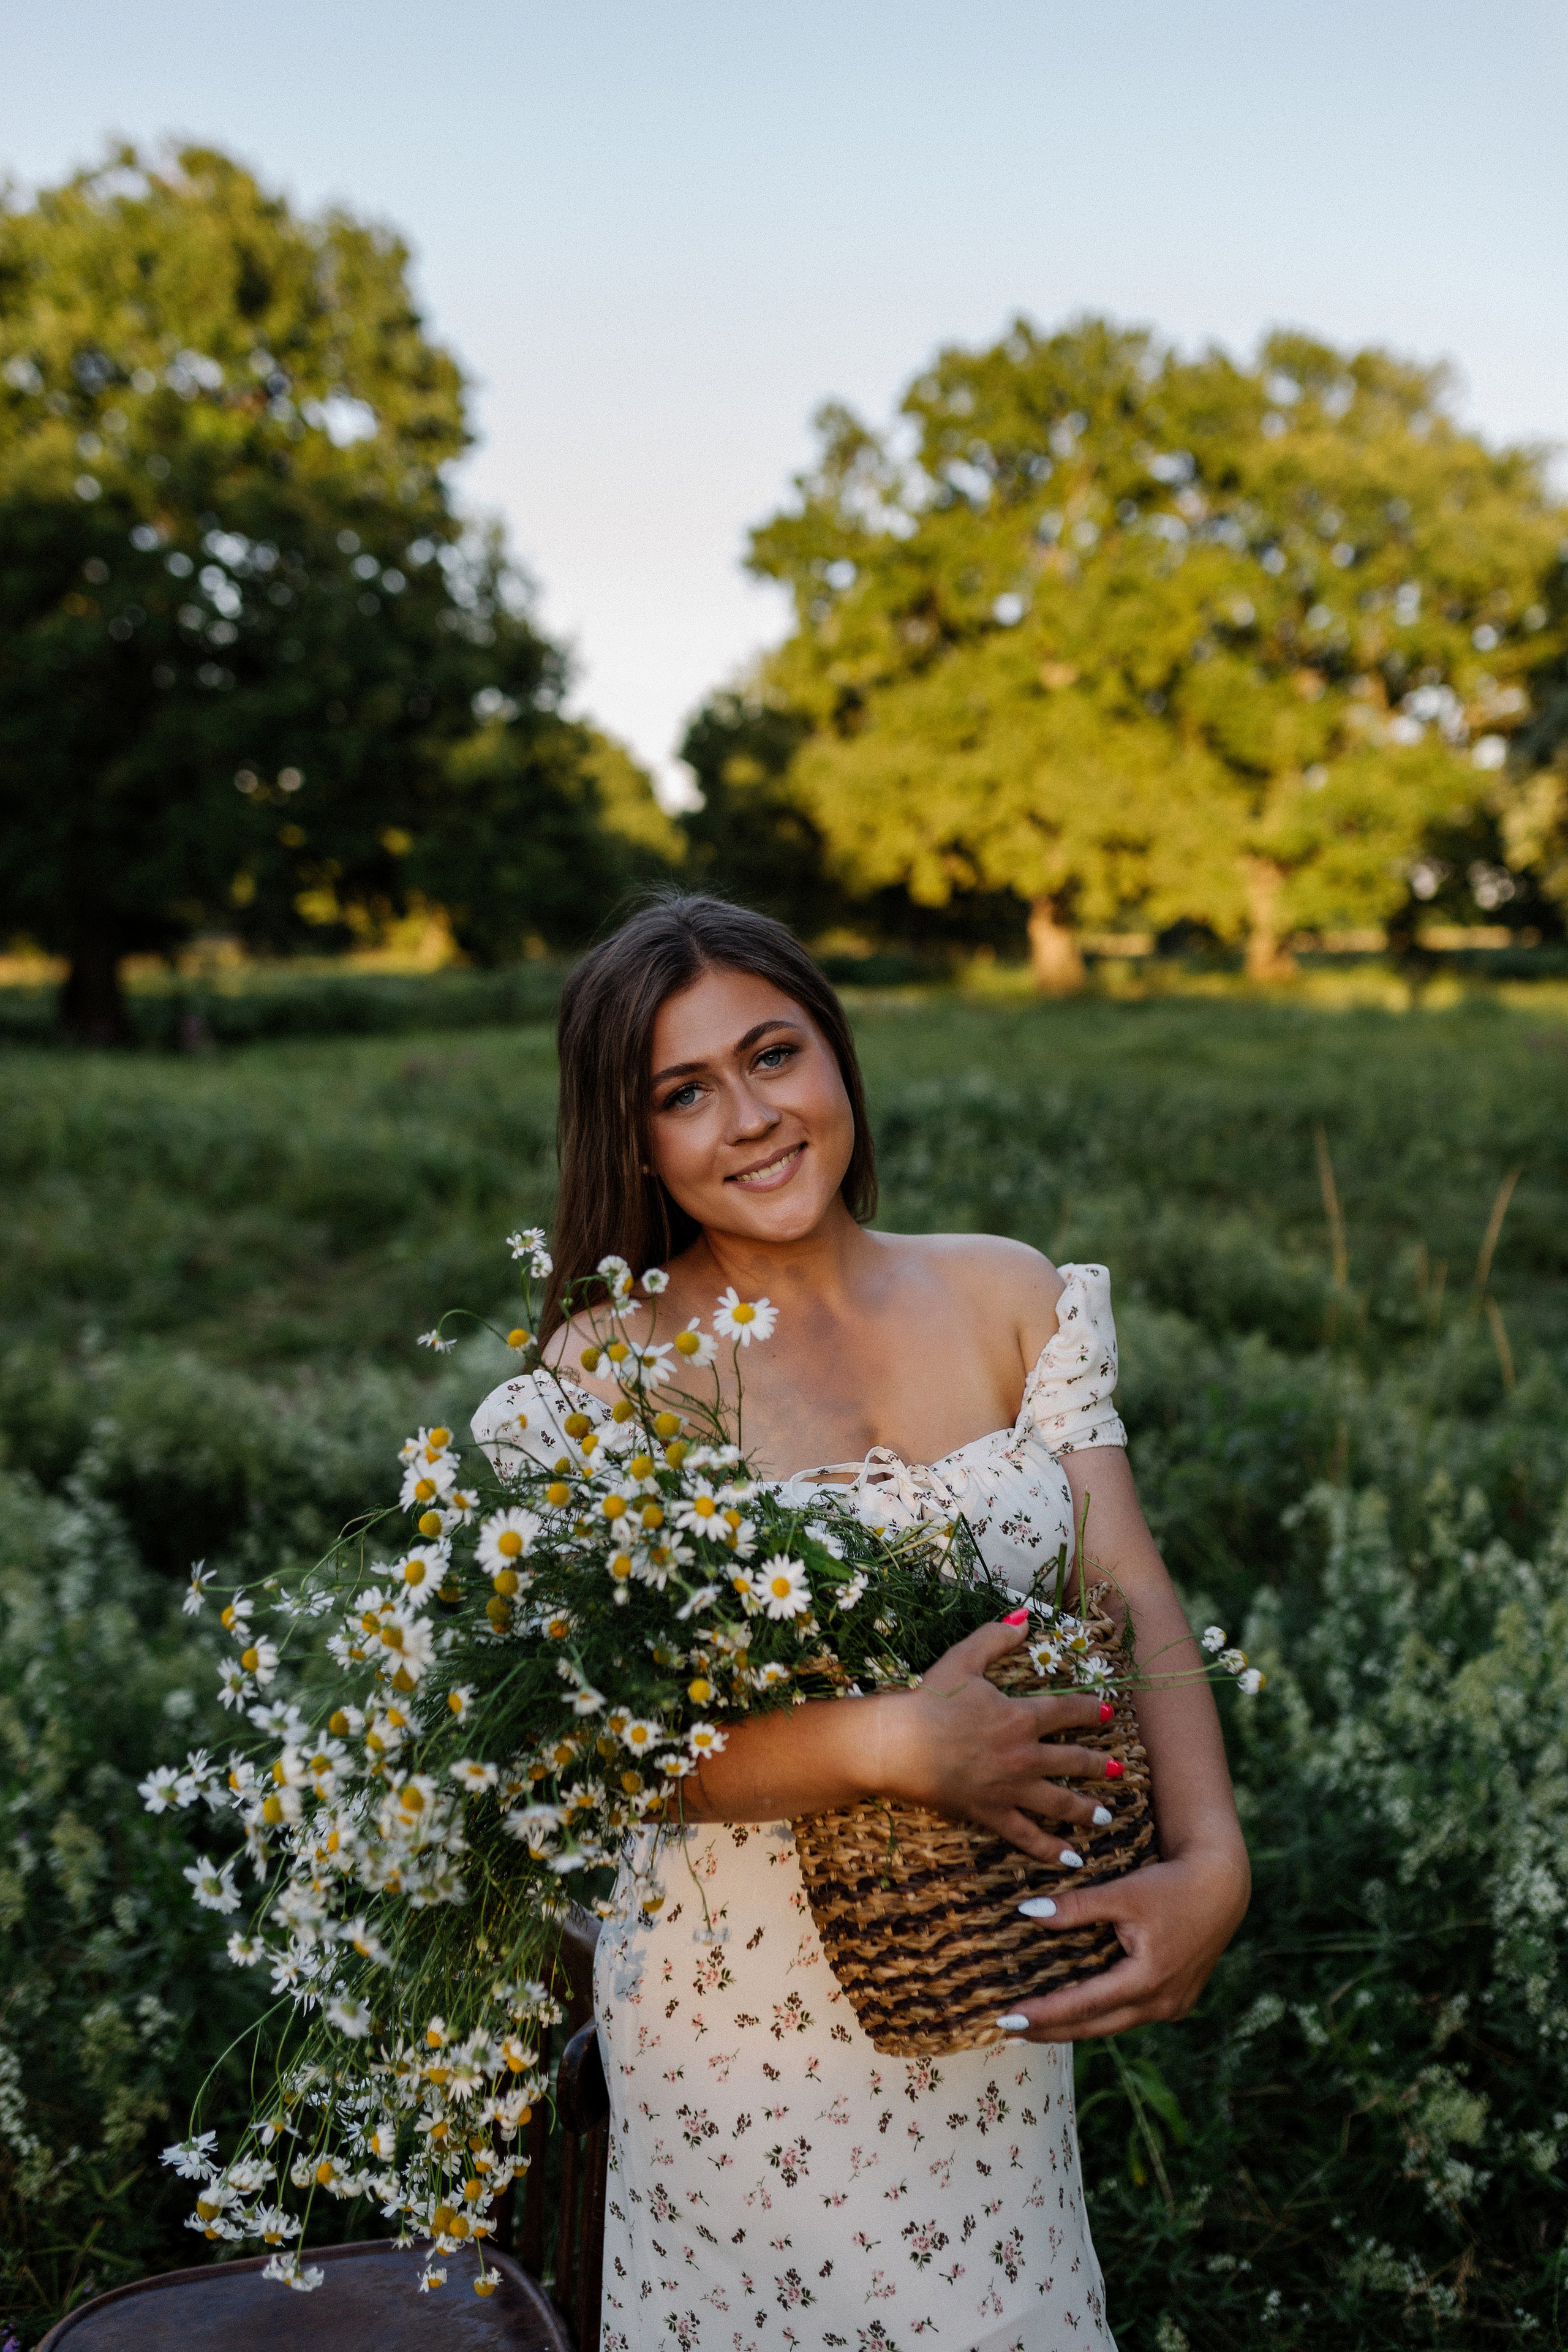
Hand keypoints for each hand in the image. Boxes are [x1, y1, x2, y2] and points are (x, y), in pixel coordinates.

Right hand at [870, 1617, 1114, 1865]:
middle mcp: (1024, 1755)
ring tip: (1106, 1817)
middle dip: (1098, 1764)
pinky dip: (1050, 1849)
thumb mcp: (963, 1658)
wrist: (899, 1744)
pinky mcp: (991, 1813)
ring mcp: (1010, 1789)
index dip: (1091, 1711)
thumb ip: (996, 1638)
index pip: (1067, 1712)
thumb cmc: (930, 1700)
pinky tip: (1071, 1859)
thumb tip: (1025, 1619)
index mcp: (1020, 1716)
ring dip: (1087, 1810)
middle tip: (1117, 1769)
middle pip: (1072, 1761)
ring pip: (1060, 1802)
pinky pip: (1027, 1836)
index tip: (1107, 1712)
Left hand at [998, 1843, 1250, 2041]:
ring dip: (1075, 2026)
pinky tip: (1077, 2011)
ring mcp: (1171, 2006)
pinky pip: (1130, 2014)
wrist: (1222, 1887)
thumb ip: (1076, 1907)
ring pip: (1113, 2023)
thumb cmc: (1171, 1886)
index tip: (1007, 2021)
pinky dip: (1101, 2014)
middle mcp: (1161, 2003)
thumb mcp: (1122, 1892)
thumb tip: (1027, 1912)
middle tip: (1008, 2032)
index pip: (1083, 2005)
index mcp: (1147, 1980)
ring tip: (1034, 2027)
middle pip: (1095, 2025)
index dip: (1044, 2014)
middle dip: (1051, 2030)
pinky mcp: (1176, 2001)